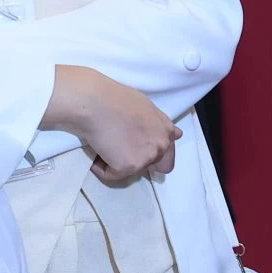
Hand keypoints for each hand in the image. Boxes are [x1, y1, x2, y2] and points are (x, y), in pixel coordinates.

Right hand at [46, 65, 179, 186]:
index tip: (136, 148)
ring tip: (106, 142)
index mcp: (166, 131)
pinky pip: (110, 174)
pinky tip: (96, 149)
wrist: (95, 102)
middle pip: (154, 168)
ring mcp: (146, 158)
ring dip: (117, 161)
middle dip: (138, 161)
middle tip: (121, 149)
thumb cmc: (115, 98)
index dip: (152, 155)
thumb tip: (176, 134)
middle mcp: (161, 146)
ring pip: (131, 171)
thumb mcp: (146, 107)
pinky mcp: (127, 167)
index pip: (167, 157)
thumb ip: (159, 124)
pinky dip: (100, 166)